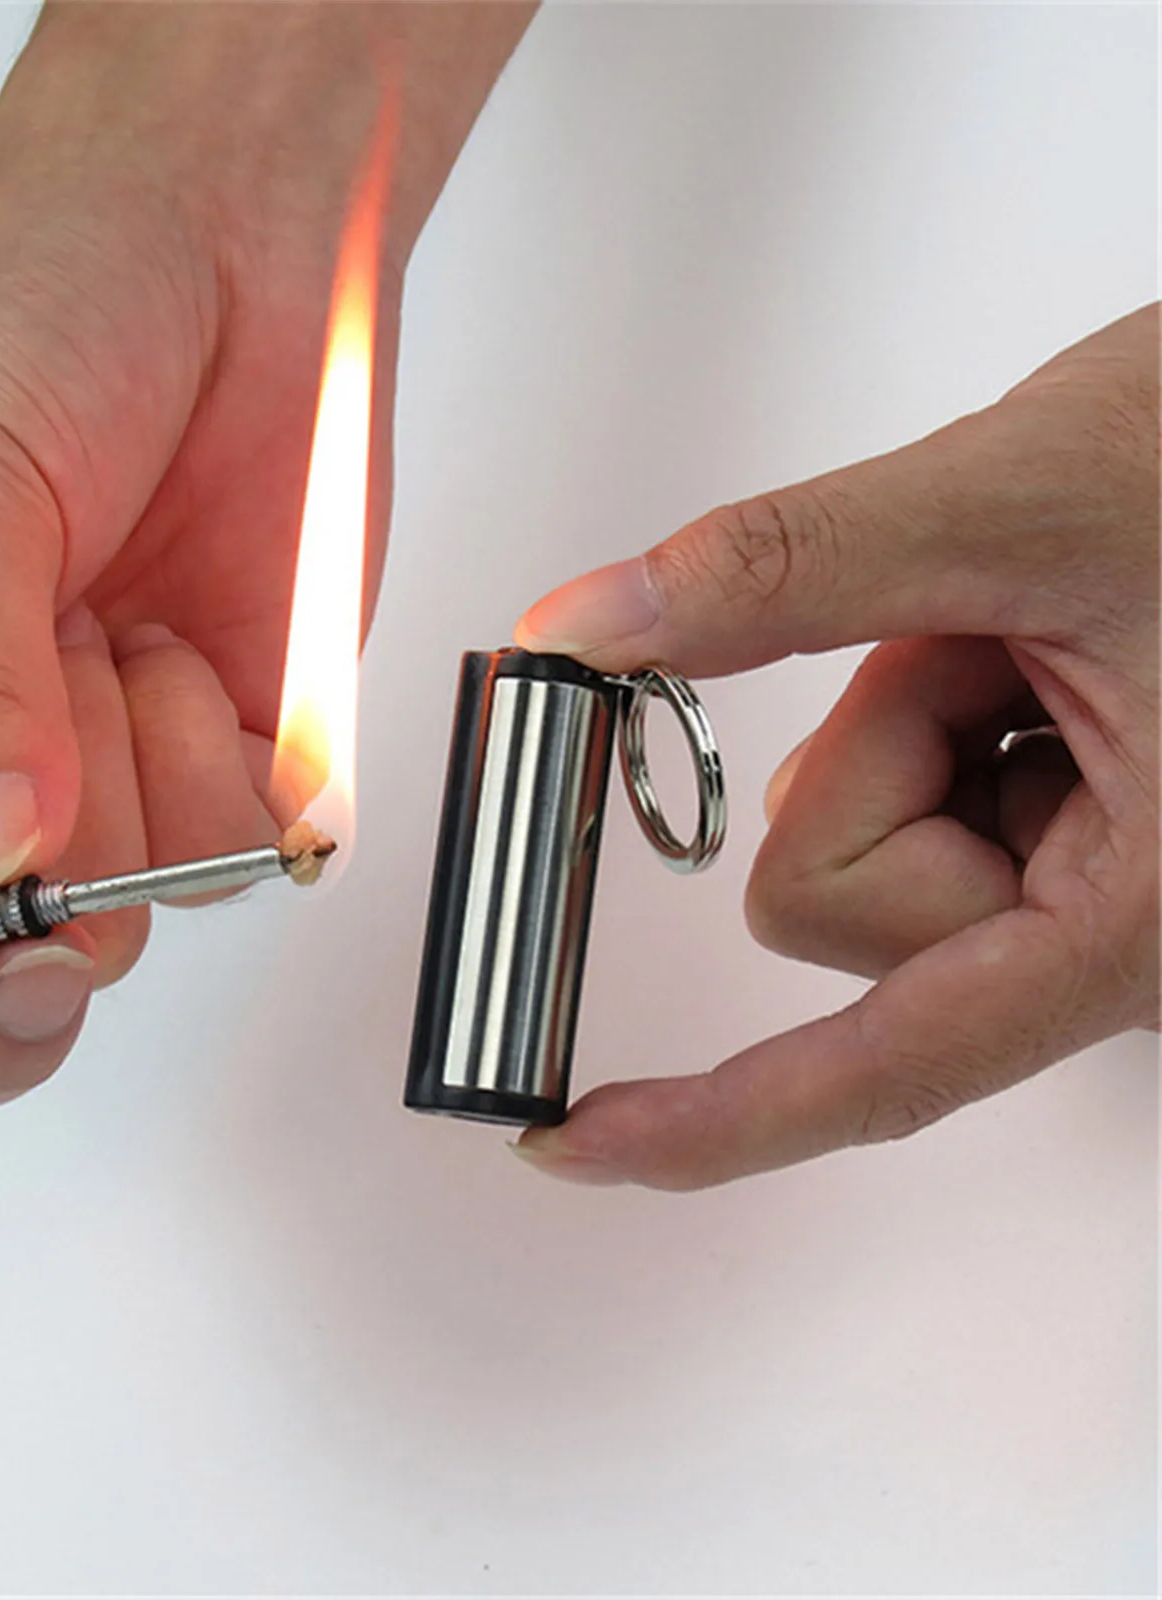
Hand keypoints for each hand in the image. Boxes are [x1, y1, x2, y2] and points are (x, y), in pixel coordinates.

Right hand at [0, 3, 530, 1114]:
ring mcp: (80, 786)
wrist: (218, 258)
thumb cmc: (33, 323)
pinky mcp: (204, 769)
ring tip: (115, 616)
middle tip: (50, 945)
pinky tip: (192, 637)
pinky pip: (229, 852)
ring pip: (110, 924)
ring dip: (124, 771)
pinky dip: (223, 750)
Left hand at [512, 304, 1159, 1187]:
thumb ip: (784, 573)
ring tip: (1034, 640)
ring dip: (906, 718)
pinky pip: (904, 805)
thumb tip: (590, 627)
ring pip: (854, 853)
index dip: (719, 1118)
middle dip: (875, 751)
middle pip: (832, 908)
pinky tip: (1032, 655)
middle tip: (993, 644)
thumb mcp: (1020, 502)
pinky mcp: (1065, 838)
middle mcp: (1115, 937)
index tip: (579, 1141)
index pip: (891, 1066)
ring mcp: (1088, 890)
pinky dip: (926, 711)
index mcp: (1142, 919)